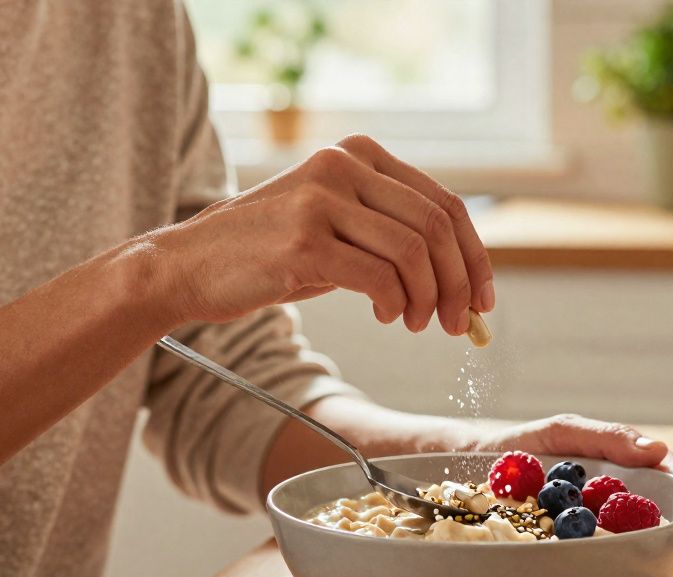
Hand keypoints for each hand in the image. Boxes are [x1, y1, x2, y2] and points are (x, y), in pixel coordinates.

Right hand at [147, 134, 494, 334]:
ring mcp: (322, 201)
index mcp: (357, 155)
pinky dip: (396, 305)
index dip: (474, 255)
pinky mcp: (305, 242)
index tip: (484, 298)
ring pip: (414, 253)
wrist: (189, 266)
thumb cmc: (268, 254)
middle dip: (460, 284)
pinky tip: (388, 317)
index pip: (443, 202)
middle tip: (461, 325)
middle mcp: (342, 166)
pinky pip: (380, 278)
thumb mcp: (334, 227)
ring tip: (418, 324)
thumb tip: (461, 281)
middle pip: (437, 226)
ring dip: (430, 300)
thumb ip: (389, 236)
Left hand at [466, 414, 672, 576]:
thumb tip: (658, 449)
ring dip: (660, 570)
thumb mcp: (562, 433)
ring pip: (649, 548)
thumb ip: (607, 437)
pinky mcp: (582, 547)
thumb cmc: (519, 444)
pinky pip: (613, 564)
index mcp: (628, 467)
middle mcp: (622, 497)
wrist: (471, 468)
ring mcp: (604, 524)